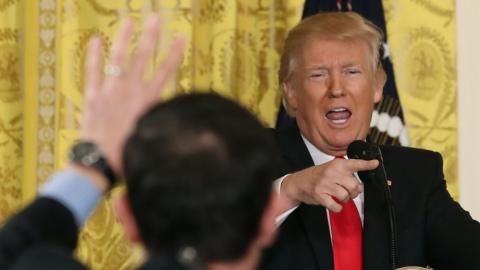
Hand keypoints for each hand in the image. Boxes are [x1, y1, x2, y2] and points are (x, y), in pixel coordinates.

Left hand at [80, 16, 184, 173]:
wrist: (101, 162)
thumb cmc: (130, 153)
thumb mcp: (153, 134)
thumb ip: (162, 116)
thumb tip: (175, 106)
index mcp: (148, 99)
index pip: (166, 71)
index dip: (175, 53)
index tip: (181, 38)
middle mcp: (130, 90)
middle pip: (143, 57)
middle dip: (151, 36)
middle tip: (156, 18)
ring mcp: (109, 90)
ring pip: (118, 58)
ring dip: (124, 37)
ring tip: (128, 20)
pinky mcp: (92, 95)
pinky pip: (92, 71)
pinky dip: (94, 55)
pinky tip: (95, 40)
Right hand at [280, 158, 378, 212]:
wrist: (299, 182)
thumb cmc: (317, 176)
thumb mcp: (331, 169)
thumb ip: (346, 174)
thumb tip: (362, 186)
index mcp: (337, 165)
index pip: (355, 164)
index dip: (367, 164)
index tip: (376, 163)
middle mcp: (332, 173)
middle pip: (354, 186)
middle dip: (354, 191)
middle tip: (348, 191)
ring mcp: (325, 184)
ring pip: (346, 196)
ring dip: (344, 199)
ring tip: (338, 196)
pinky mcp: (320, 196)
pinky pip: (336, 206)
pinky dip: (337, 207)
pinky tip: (333, 203)